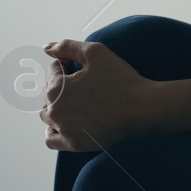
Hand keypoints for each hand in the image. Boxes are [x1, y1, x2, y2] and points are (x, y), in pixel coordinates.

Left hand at [40, 39, 159, 151]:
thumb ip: (67, 46)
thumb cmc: (121, 79)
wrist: (144, 109)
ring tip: (78, 102)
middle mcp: (54, 111)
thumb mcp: (96, 53)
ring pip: (48, 115)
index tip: (86, 69)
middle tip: (86, 84)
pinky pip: (51, 139)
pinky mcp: (73, 144)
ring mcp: (63, 130)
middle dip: (62, 85)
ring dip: (57, 106)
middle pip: (48, 93)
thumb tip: (47, 48)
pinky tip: (65, 123)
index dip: (68, 65)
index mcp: (56, 88)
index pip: (52, 71)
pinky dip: (54, 130)